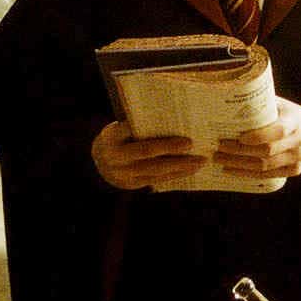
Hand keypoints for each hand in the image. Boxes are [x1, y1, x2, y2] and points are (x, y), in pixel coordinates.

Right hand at [91, 121, 205, 189]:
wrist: (101, 160)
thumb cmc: (120, 136)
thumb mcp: (122, 127)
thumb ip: (139, 123)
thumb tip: (172, 115)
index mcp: (111, 137)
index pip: (131, 130)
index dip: (145, 125)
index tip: (164, 122)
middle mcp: (115, 157)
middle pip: (145, 151)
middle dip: (169, 148)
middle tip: (190, 143)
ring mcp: (122, 174)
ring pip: (155, 170)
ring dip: (179, 166)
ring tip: (199, 161)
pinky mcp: (132, 185)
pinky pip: (157, 180)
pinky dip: (175, 175)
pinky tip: (191, 170)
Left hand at [215, 97, 300, 179]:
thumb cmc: (292, 116)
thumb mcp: (283, 106)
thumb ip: (263, 105)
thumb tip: (232, 99)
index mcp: (295, 121)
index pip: (277, 131)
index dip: (257, 136)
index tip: (238, 137)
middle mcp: (299, 141)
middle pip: (267, 151)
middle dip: (240, 151)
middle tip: (219, 148)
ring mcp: (298, 159)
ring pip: (265, 166)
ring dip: (240, 165)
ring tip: (220, 160)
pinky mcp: (295, 171)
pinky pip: (269, 176)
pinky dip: (249, 174)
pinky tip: (233, 170)